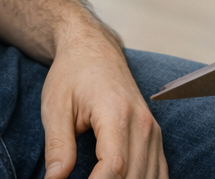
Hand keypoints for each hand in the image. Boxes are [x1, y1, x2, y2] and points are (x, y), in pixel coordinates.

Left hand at [40, 23, 166, 178]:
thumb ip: (58, 146)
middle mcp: (142, 123)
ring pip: (150, 178)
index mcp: (116, 113)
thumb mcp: (55, 107)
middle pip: (134, 177)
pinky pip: (159, 171)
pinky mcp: (155, 136)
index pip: (115, 167)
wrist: (93, 48)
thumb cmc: (72, 74)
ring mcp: (153, 130)